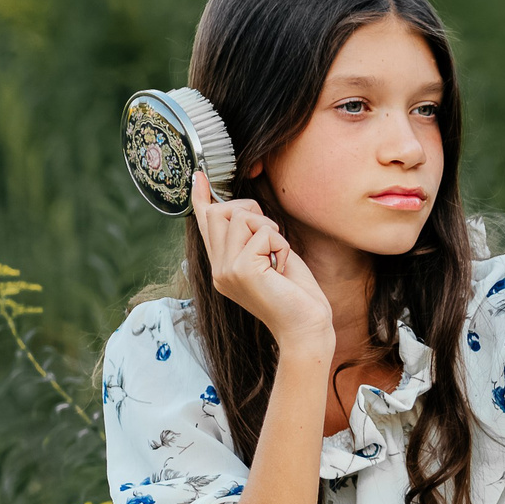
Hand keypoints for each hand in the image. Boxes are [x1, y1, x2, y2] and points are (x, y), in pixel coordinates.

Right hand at [192, 169, 330, 351]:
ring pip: (240, 216)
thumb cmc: (296, 295)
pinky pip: (262, 233)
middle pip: (220, 211)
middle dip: (252, 211)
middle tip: (272, 238)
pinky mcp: (241, 270)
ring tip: (278, 256)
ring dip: (269, 229)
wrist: (305, 328)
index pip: (206, 226)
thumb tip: (244, 211)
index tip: (198, 175)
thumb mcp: (271, 259)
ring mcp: (226, 270)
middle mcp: (219, 268)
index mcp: (223, 266)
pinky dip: (281, 244)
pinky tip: (282, 267)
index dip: (201, 198)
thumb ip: (253, 238)